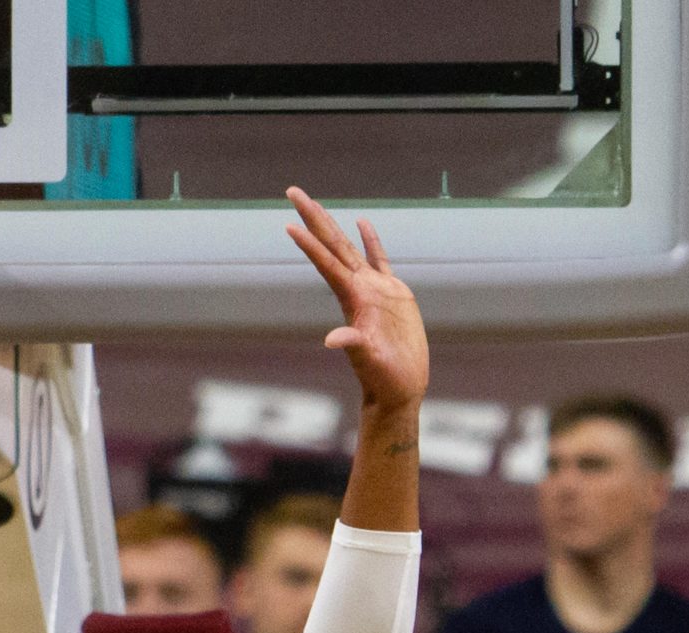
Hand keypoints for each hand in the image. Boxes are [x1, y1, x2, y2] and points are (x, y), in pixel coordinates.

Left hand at [284, 188, 426, 412]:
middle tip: (292, 191)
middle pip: (332, 245)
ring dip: (333, 225)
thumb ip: (353, 346)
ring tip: (317, 204)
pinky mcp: (393, 293)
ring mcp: (374, 289)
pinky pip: (379, 259)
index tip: (288, 224)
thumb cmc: (383, 378)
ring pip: (350, 248)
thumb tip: (333, 341)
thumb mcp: (369, 360)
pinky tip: (362, 223)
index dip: (309, 244)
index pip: (326, 264)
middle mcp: (358, 289)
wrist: (400, 386)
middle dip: (312, 218)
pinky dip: (371, 241)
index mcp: (352, 299)